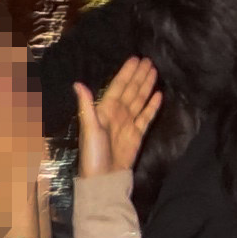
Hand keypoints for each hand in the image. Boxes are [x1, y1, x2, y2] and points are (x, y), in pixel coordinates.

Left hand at [76, 58, 160, 180]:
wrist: (105, 177)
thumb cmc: (93, 153)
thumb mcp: (88, 128)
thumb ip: (86, 105)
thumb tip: (77, 83)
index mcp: (105, 110)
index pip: (118, 87)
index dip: (126, 73)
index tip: (135, 59)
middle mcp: (117, 114)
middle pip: (131, 90)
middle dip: (139, 75)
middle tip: (149, 60)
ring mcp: (128, 124)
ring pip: (140, 100)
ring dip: (147, 86)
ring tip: (154, 72)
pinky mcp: (137, 134)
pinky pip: (146, 116)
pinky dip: (152, 106)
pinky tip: (159, 95)